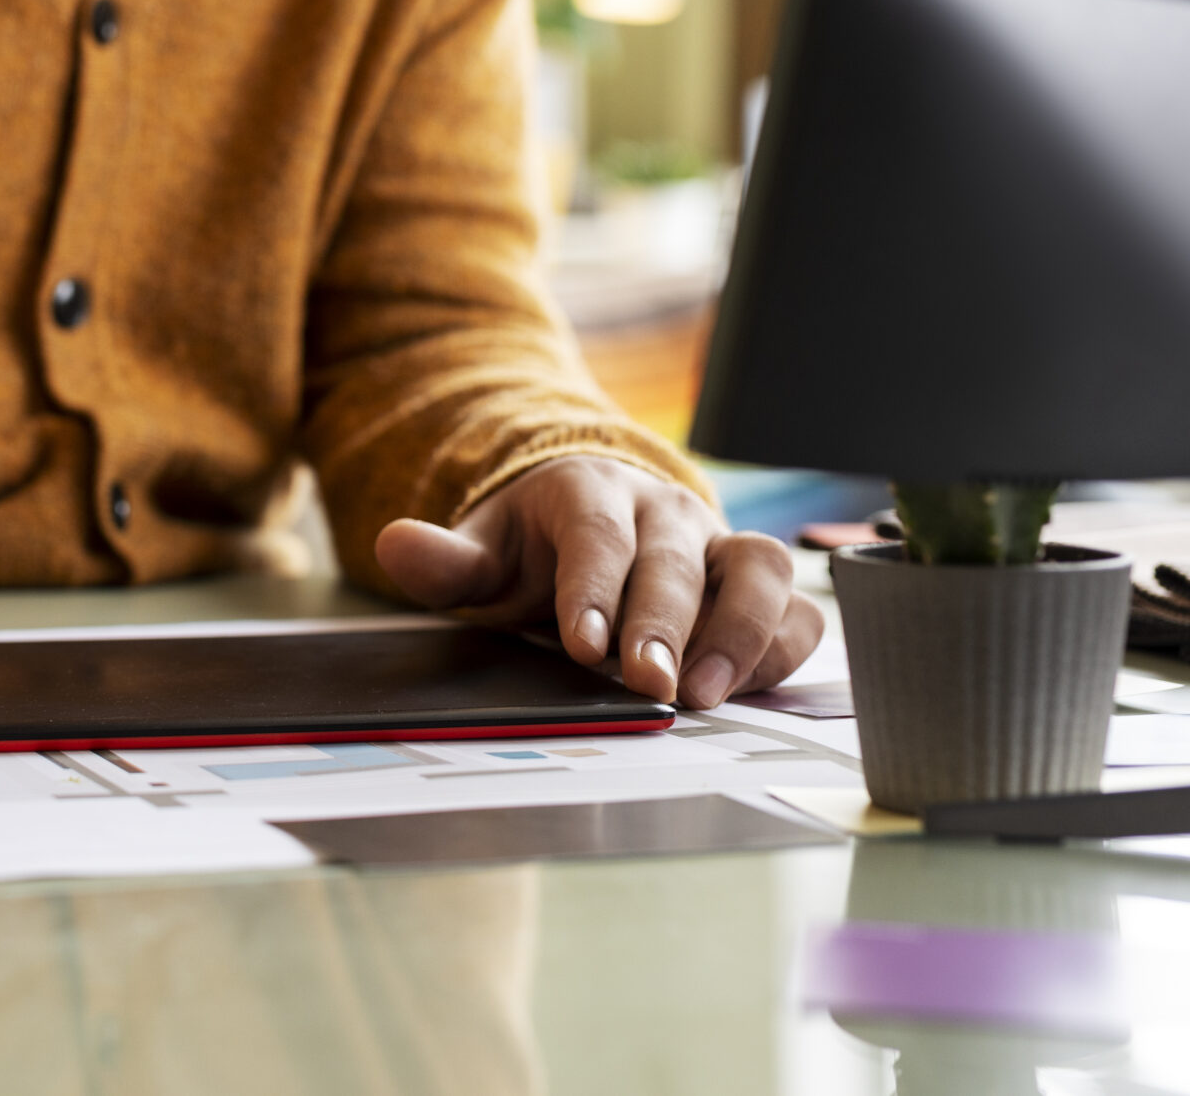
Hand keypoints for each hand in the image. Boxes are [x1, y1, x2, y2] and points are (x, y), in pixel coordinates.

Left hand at [371, 454, 822, 707]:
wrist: (598, 519)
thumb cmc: (539, 549)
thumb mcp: (486, 552)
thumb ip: (445, 560)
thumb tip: (395, 545)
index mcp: (591, 494)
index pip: (597, 534)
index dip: (594, 587)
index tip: (583, 644)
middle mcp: (665, 512)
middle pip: (675, 560)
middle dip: (663, 624)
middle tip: (647, 684)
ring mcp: (720, 544)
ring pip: (759, 570)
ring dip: (740, 633)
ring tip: (704, 695)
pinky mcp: (757, 583)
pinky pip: (795, 609)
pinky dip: (782, 649)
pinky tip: (746, 692)